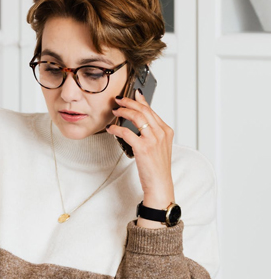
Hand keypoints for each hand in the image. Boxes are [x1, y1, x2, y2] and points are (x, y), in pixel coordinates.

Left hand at [106, 89, 174, 227]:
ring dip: (123, 111)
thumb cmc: (157, 167)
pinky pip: (126, 132)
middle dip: (129, 102)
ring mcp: (153, 139)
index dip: (140, 101)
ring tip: (115, 111)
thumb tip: (139, 122)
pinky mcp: (143, 147)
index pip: (151, 110)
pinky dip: (116, 128)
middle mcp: (161, 133)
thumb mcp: (159, 146)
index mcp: (166, 130)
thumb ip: (152, 133)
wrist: (160, 184)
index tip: (132, 94)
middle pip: (143, 110)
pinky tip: (111, 129)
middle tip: (118, 100)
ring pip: (136, 117)